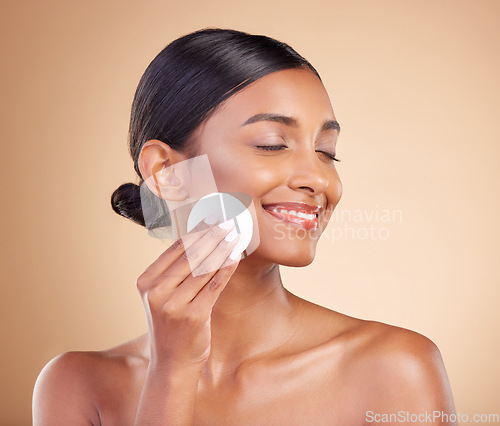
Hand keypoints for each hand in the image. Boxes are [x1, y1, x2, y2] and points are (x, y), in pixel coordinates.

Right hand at [136, 217, 241, 370]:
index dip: (196, 231)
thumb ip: (175, 271)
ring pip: (204, 268)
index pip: (175, 248)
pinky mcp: (193, 316)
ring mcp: (173, 305)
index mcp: (146, 281)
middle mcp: (156, 291)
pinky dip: (227, 268)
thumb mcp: (162, 296)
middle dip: (212, 236)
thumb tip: (200, 238)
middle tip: (228, 222)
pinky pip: (214, 285)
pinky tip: (235, 257)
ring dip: (222, 249)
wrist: (172, 362)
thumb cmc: (171, 325)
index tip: (211, 218)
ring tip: (235, 236)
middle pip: (190, 255)